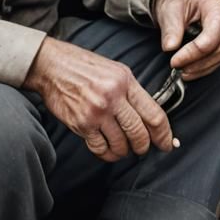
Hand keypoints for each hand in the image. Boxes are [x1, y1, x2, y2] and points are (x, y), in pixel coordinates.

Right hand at [24, 37, 173, 161]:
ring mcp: (96, 112)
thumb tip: (150, 117)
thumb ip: (133, 92)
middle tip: (143, 148)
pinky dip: (106, 153)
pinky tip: (107, 149)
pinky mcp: (81, 124)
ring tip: (122, 148)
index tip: (168, 143)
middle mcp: (113, 97)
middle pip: (139, 133)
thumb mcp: (115, 71)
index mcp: (125, 82)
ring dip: (124, 151)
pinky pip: (100, 148)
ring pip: (121, 144)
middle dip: (144, 146)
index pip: (154, 114)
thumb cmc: (83, 67)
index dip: (165, 134)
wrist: (51, 66)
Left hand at [152, 0, 219, 80]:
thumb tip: (170, 47)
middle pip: (219, 49)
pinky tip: (190, 71)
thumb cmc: (180, 1)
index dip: (192, 53)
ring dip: (201, 68)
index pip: (210, 38)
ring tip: (182, 71)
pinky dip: (204, 69)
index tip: (174, 61)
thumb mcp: (170, 9)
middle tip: (177, 67)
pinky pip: (219, 61)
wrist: (183, 0)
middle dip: (198, 63)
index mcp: (218, 9)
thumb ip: (171, 28)